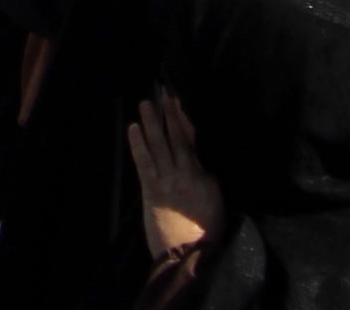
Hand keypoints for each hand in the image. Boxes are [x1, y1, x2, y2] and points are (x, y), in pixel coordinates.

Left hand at [126, 89, 222, 262]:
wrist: (189, 255)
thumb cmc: (206, 233)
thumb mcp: (216, 202)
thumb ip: (206, 179)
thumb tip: (198, 163)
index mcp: (206, 177)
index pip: (194, 143)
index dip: (186, 121)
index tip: (180, 103)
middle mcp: (187, 174)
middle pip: (177, 139)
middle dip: (170, 115)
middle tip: (164, 93)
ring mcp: (167, 181)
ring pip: (159, 146)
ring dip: (151, 123)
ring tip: (145, 103)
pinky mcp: (151, 190)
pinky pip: (144, 162)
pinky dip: (138, 143)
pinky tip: (133, 128)